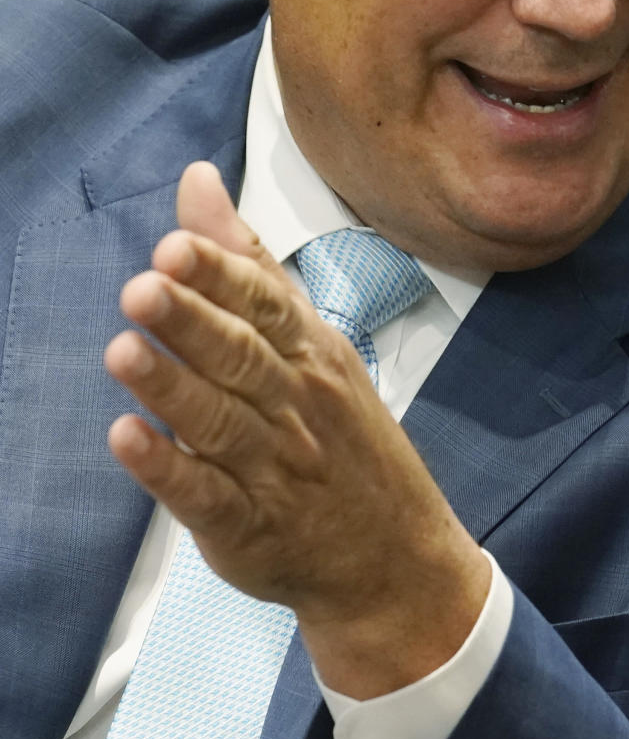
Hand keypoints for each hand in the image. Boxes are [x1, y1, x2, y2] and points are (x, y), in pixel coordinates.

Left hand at [105, 161, 489, 696]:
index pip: (265, 307)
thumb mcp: (313, 340)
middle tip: (142, 289)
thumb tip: (196, 180)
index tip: (175, 247)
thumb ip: (250, 264)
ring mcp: (273, 469)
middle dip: (192, 322)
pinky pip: (207, 497)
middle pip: (241, 358)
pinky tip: (129, 440)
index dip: (219, 278)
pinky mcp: (246, 528)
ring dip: (172, 387)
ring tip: (123, 351)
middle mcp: (295, 405)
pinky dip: (168, 471)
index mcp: (311, 353)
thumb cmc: (343, 435)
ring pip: (220, 422)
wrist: (396, 557)